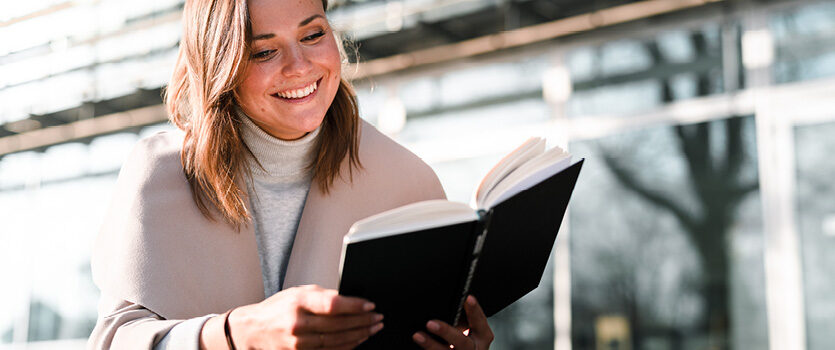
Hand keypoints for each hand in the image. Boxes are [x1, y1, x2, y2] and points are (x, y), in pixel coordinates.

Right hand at [229, 284, 383, 348]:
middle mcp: (297, 323)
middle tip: (378, 318)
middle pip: (338, 325)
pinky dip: (345, 347)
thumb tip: (350, 299)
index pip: (333, 304)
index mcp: (298, 302)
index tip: (370, 305)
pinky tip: (356, 341)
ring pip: (336, 341)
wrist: (253, 330)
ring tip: (372, 329)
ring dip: (358, 335)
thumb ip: (323, 295)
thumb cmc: (278, 308)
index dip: (354, 306)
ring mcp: (297, 343)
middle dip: (362, 322)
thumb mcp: (298, 293)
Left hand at [412, 295, 493, 349]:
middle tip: (431, 323)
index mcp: (481, 337)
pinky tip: (420, 342)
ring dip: (431, 344)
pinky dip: (429, 349)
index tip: (467, 298)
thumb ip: (461, 320)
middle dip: (447, 332)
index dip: (475, 310)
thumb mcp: (470, 331)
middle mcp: (474, 349)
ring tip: (418, 336)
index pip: (480, 322)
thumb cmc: (465, 343)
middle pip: (462, 342)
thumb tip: (450, 303)